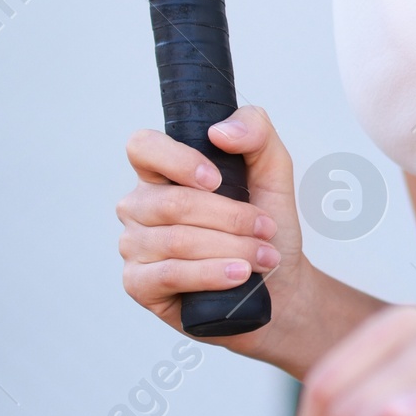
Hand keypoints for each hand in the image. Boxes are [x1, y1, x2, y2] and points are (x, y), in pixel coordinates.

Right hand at [117, 106, 300, 349]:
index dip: (178, 160)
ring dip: (231, 248)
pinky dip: (211, 274)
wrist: (280, 284)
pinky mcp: (139, 284)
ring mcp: (135, 245)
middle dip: (230, 217)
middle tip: (266, 229)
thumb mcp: (273, 170)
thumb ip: (255, 131)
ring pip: (176, 241)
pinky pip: (169, 274)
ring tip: (263, 257)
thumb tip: (219, 131)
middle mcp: (140, 206)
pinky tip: (238, 276)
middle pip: (172, 203)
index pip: (143, 147)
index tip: (217, 180)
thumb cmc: (266, 226)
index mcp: (161, 172)